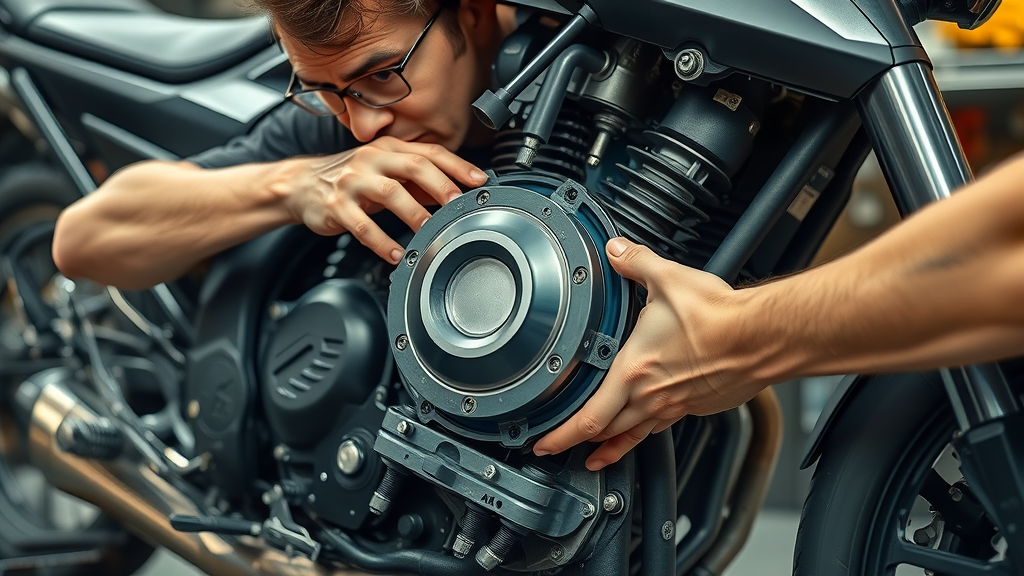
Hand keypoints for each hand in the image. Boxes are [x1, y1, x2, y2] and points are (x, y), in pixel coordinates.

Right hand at [285, 136, 487, 262]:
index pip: (430, 153)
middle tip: (459, 207)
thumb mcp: (385, 172)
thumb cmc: (350, 178)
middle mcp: (372, 159)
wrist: (302, 184)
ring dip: (415, 215)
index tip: (480, 182)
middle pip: (414, 167)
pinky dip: (382, 242)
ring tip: (431, 234)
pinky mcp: (336, 205)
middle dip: (441, 186)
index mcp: (390, 149)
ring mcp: (353, 181)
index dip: (458, 166)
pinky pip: (362, 226)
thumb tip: (456, 191)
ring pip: (390, 194)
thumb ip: (418, 180)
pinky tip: (396, 255)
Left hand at [533, 237, 769, 469]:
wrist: (763, 337)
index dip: (560, 435)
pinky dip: (642, 433)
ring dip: (610, 447)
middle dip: (576, 444)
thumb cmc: (719, 317)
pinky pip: (661, 426)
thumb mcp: (667, 279)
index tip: (543, 442)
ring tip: (596, 456)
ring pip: (633, 435)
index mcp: (634, 370)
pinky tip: (642, 430)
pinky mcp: (696, 405)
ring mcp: (675, 405)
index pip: (588, 416)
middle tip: (556, 449)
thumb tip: (617, 251)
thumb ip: (636, 263)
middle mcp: (651, 396)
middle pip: (605, 433)